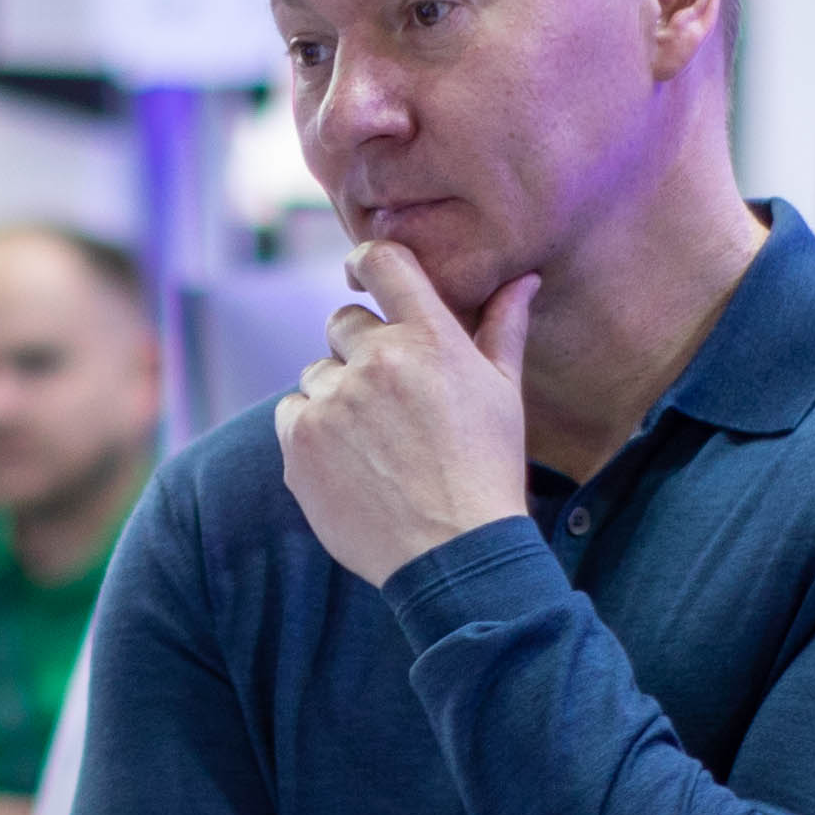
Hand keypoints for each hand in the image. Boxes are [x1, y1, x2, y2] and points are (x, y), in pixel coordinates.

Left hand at [272, 238, 540, 586]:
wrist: (454, 553)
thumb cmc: (487, 468)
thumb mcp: (504, 393)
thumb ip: (504, 327)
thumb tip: (522, 278)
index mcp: (429, 338)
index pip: (383, 261)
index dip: (366, 260)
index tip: (361, 273)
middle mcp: (377, 361)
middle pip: (343, 322)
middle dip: (361, 351)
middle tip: (390, 399)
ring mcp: (334, 402)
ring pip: (317, 373)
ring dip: (336, 395)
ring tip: (375, 443)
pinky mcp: (300, 442)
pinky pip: (292, 412)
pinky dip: (310, 430)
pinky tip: (350, 462)